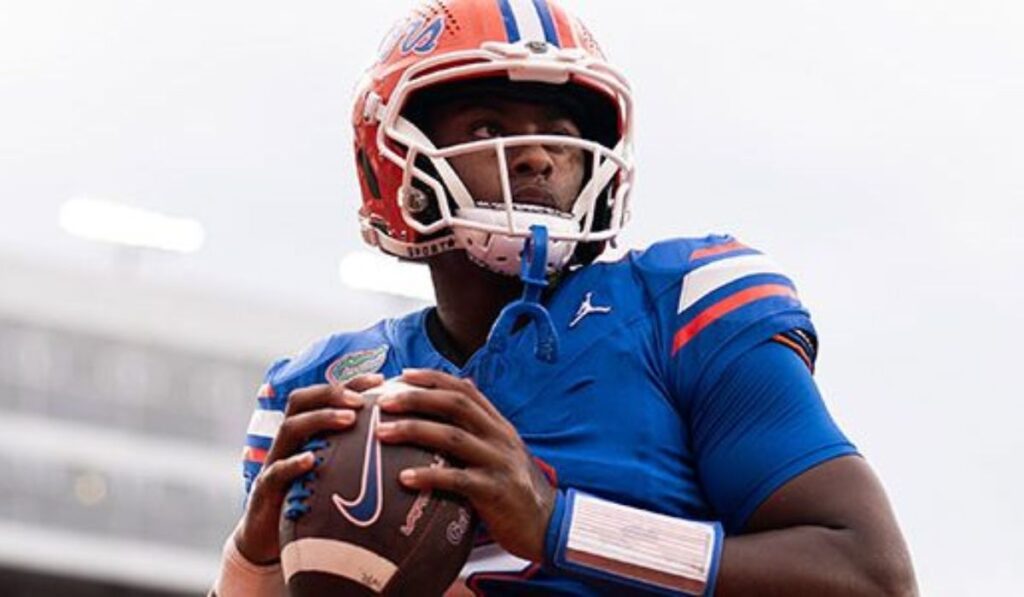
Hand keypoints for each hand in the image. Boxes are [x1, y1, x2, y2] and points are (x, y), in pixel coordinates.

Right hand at [233, 373, 383, 564]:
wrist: (270, 540)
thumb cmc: (310, 501)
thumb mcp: (334, 472)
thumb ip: (356, 454)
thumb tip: (401, 442)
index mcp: (305, 432)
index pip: (322, 396)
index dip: (349, 383)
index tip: (380, 380)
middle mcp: (288, 442)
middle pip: (301, 401)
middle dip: (332, 393)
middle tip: (361, 400)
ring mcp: (275, 463)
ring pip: (289, 428)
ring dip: (320, 419)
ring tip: (350, 419)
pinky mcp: (266, 491)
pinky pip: (275, 471)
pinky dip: (292, 463)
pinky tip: (310, 460)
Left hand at [375, 369, 556, 562]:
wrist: (548, 525)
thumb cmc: (515, 488)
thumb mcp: (503, 449)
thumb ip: (482, 422)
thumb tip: (464, 385)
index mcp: (499, 425)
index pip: (465, 389)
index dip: (432, 378)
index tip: (402, 375)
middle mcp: (499, 437)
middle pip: (456, 405)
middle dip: (416, 398)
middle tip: (383, 401)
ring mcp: (499, 462)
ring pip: (453, 437)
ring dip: (414, 430)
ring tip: (382, 433)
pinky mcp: (495, 491)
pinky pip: (457, 480)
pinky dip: (429, 476)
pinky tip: (404, 478)